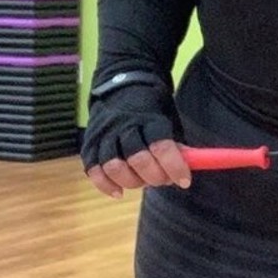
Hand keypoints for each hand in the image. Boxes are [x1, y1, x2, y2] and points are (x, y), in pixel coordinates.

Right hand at [81, 80, 191, 199]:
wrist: (119, 85)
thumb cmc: (150, 109)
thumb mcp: (168, 119)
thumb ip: (176, 145)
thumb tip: (188, 168)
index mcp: (149, 118)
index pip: (161, 146)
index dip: (174, 167)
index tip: (185, 181)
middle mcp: (124, 125)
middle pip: (137, 159)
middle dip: (154, 177)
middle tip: (163, 180)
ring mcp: (103, 134)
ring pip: (113, 167)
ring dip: (131, 182)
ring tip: (142, 181)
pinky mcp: (89, 143)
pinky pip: (93, 170)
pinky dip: (106, 185)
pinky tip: (119, 192)